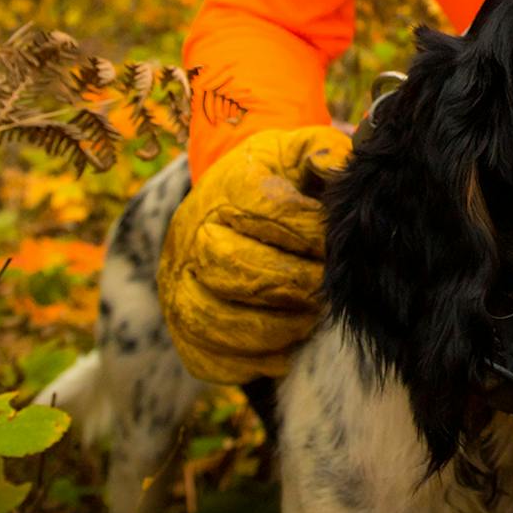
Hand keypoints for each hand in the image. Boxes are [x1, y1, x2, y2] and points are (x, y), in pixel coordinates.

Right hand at [157, 123, 352, 384]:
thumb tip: (332, 168)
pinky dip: (245, 363)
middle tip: (323, 289)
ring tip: (307, 321)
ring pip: (215, 319)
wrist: (227, 198)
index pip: (267, 212)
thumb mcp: (299, 148)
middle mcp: (192, 235)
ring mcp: (179, 283)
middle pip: (235, 268)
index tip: (333, 243)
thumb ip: (324, 149)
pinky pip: (204, 357)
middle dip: (292, 284)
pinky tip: (282, 351)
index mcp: (226, 189)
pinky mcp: (179, 323)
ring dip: (272, 328)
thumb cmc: (276, 177)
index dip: (311, 233)